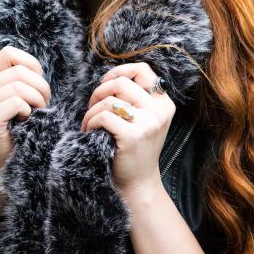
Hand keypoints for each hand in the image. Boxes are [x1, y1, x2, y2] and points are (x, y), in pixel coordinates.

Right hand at [0, 45, 50, 171]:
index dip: (31, 66)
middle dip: (40, 87)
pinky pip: (16, 103)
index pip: (8, 54)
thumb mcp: (21, 92)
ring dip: (36, 100)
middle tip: (42, 103)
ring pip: (19, 87)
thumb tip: (32, 68)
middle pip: (18, 72)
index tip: (36, 83)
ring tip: (35, 112)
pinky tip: (24, 120)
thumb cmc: (18, 121)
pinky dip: (27, 111)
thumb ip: (21, 74)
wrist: (7, 156)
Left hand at [80, 62, 175, 192]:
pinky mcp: (132, 136)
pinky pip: (103, 117)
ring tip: (89, 124)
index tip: (105, 83)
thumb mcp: (145, 120)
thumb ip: (136, 98)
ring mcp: (148, 123)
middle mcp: (159, 111)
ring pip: (109, 100)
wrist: (138, 183)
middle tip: (92, 106)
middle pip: (121, 82)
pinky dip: (90, 123)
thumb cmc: (135, 149)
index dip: (119, 71)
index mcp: (164, 103)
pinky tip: (90, 132)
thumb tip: (110, 77)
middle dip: (99, 91)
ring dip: (91, 111)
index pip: (142, 70)